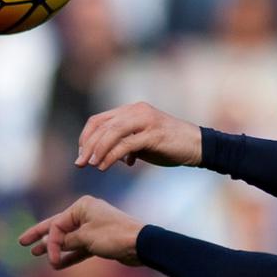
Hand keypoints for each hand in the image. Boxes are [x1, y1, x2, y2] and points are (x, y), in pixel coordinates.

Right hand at [18, 196, 143, 269]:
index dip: (50, 243)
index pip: (57, 224)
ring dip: (55, 248)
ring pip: (69, 239)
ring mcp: (93, 227)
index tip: (51, 258)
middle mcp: (87, 214)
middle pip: (59, 227)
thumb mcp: (85, 238)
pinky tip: (58, 265)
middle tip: (22, 242)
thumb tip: (51, 244)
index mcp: (82, 206)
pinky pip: (79, 248)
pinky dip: (70, 256)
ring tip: (35, 254)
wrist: (140, 244)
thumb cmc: (113, 235)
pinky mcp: (99, 241)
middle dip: (42, 236)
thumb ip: (66, 241)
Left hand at [76, 101, 201, 170]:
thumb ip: (124, 143)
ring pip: (112, 132)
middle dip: (87, 146)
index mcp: (132, 110)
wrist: (196, 145)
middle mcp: (137, 111)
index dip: (85, 137)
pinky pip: (125, 144)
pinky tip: (105, 166)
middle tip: (80, 163)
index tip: (81, 154)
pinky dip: (111, 156)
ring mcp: (146, 121)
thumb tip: (104, 158)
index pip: (99, 120)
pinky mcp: (153, 134)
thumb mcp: (142, 141)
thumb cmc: (169, 144)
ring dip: (97, 150)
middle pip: (102, 126)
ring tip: (90, 165)